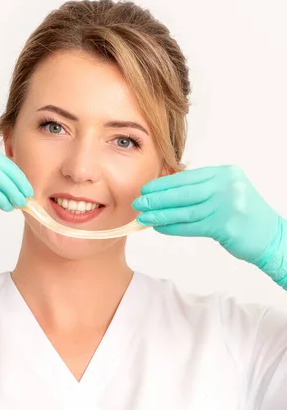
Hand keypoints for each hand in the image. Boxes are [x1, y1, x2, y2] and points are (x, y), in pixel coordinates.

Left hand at [132, 165, 282, 266]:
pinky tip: (160, 227)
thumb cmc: (245, 215)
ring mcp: (227, 205)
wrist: (272, 237)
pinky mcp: (226, 225)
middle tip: (139, 202)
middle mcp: (227, 185)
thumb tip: (166, 190)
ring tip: (144, 217)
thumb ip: (202, 188)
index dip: (164, 183)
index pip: (188, 177)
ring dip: (161, 214)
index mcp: (225, 173)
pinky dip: (173, 227)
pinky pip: (192, 226)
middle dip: (158, 198)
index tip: (146, 188)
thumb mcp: (228, 191)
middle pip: (184, 192)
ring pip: (185, 210)